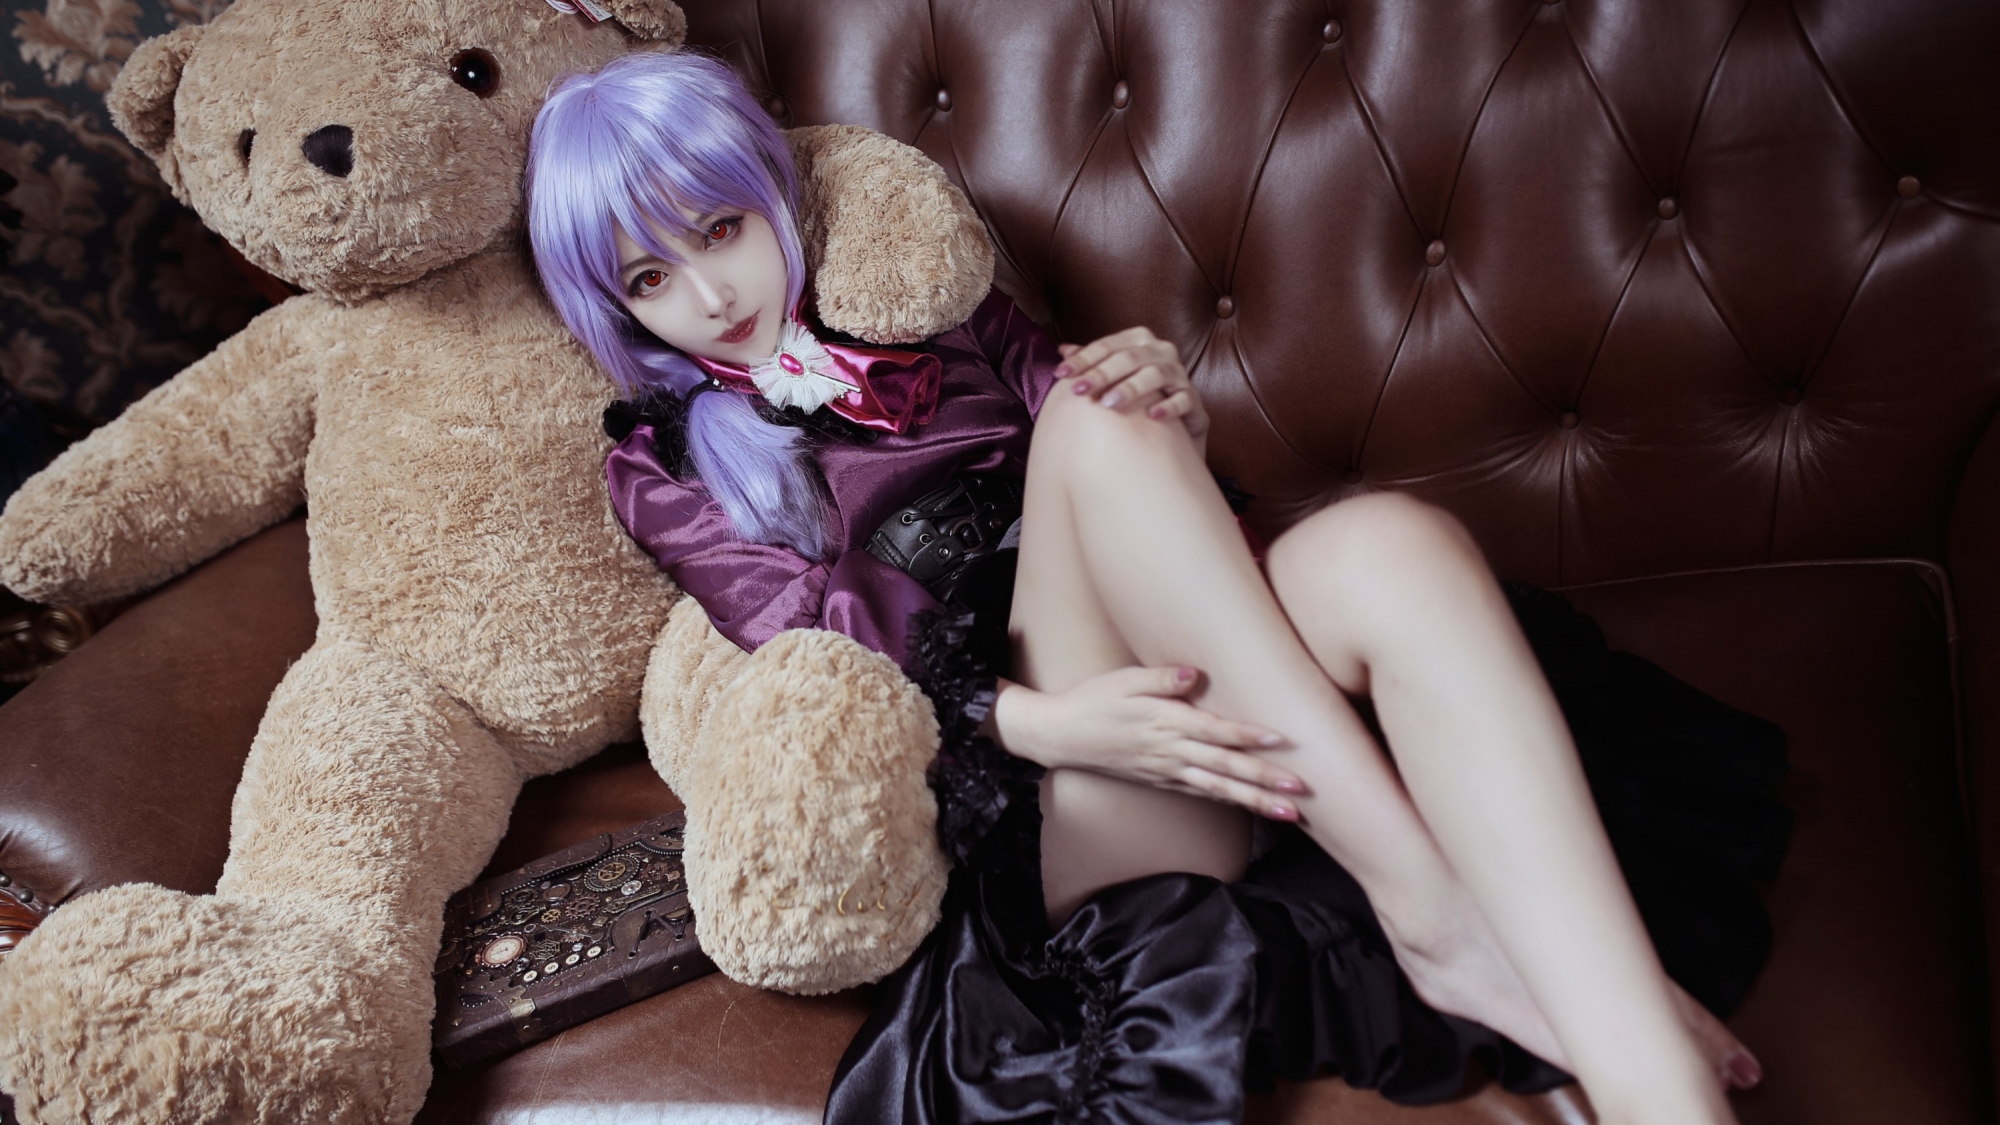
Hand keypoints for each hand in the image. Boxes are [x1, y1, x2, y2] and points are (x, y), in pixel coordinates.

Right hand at [991, 665, 1307, 819]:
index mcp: (1165, 722)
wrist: (1061, 736)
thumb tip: (1195, 674)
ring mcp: (1166, 771)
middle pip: (1225, 767)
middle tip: (1300, 789)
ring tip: (1288, 812)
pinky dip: (1228, 801)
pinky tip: (1252, 807)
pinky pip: (1201, 793)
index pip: (1214, 731)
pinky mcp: (1160, 781)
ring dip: (1255, 801)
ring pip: (1218, 788)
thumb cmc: (1094, 699)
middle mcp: (1170, 751)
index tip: (1279, 740)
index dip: (1246, 736)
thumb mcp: (1124, 679)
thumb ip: (1162, 678)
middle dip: (1264, 779)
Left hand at [1056, 327, 1209, 443]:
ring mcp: (1181, 377)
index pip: (1108, 345)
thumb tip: (1063, 350)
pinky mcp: (1196, 403)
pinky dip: (1169, 406)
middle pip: (1131, 358)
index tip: (1060, 374)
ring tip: (1110, 404)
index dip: (1083, 358)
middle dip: (1103, 373)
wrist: (1176, 434)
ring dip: (1132, 388)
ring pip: (1157, 374)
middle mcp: (1163, 353)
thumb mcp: (1115, 381)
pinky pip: (1185, 400)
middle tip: (1080, 390)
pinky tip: (1152, 416)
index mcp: (1141, 343)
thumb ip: (1093, 364)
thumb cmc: (1139, 401)